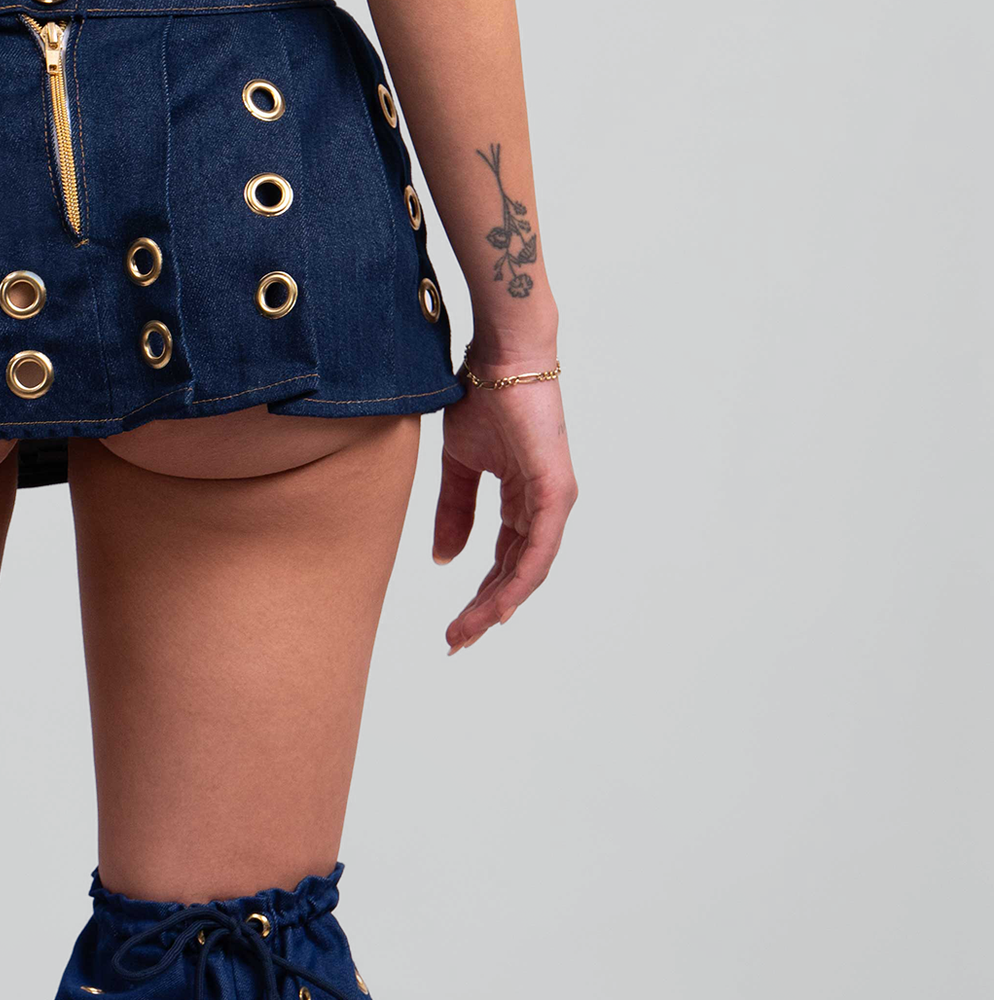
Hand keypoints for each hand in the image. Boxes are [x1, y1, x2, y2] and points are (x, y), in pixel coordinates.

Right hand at [432, 367, 577, 652]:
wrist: (498, 357)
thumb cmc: (482, 397)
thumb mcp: (458, 466)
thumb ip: (454, 513)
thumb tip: (445, 560)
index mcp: (523, 499)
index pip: (504, 559)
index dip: (480, 594)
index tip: (454, 625)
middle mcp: (544, 505)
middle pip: (517, 573)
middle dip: (485, 611)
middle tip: (457, 642)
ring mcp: (553, 499)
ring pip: (528, 570)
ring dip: (498, 605)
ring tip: (468, 632)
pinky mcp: (554, 490)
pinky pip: (538, 549)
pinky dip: (520, 581)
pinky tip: (501, 608)